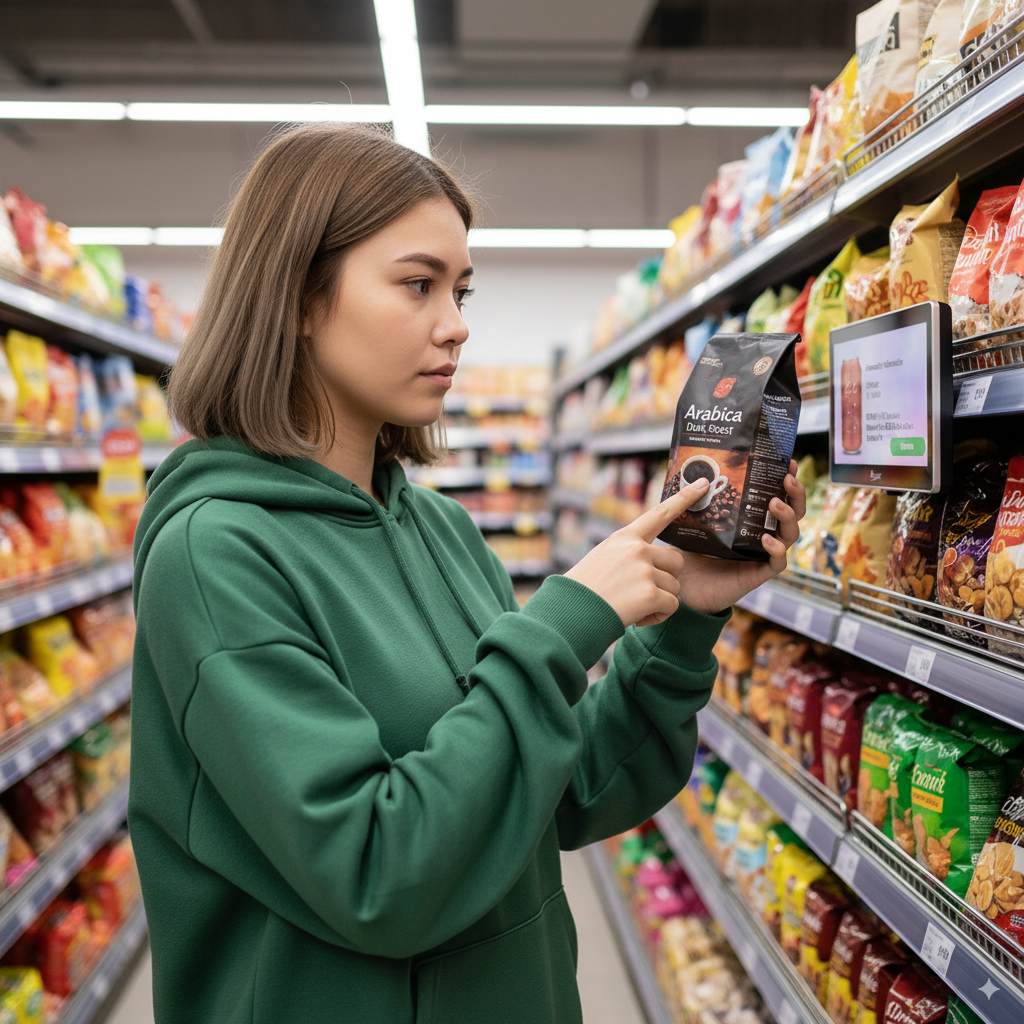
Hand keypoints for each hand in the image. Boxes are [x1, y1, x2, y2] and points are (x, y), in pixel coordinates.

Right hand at [564, 478, 710, 627]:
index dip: (684, 498)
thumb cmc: (584, 590)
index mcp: (625, 537)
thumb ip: (628, 553)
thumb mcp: (603, 558)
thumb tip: (654, 559)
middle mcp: (636, 549)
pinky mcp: (649, 593)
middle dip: (666, 578)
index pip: (660, 514)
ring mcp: (643, 570)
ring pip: (675, 586)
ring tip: (634, 606)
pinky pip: (671, 606)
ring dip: (660, 601)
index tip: (704, 483)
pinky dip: (659, 616)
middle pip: (676, 560)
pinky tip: (638, 617)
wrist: (569, 614)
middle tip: (642, 592)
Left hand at [673, 459, 806, 614]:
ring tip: (774, 504)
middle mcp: (762, 535)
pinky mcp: (758, 575)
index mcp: (751, 520)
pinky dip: (776, 550)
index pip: (776, 497)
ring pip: (790, 535)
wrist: (682, 586)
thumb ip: (698, 501)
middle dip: (795, 494)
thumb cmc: (689, 552)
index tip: (789, 462)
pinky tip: (768, 540)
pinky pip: (777, 563)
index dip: (785, 481)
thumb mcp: (694, 521)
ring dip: (787, 517)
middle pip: (792, 513)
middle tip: (788, 479)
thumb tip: (698, 477)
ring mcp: (762, 555)